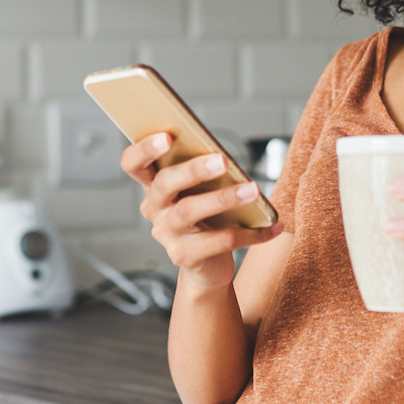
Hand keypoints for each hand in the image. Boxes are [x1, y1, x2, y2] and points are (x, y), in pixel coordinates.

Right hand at [121, 133, 282, 292]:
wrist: (206, 266)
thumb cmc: (206, 218)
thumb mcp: (200, 192)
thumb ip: (203, 173)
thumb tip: (224, 156)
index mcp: (154, 186)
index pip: (133, 164)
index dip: (144, 149)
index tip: (166, 136)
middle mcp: (154, 209)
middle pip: (165, 184)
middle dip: (193, 169)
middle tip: (222, 160)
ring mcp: (167, 234)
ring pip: (190, 211)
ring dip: (224, 198)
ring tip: (253, 189)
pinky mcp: (185, 256)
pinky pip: (220, 241)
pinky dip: (250, 233)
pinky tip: (271, 226)